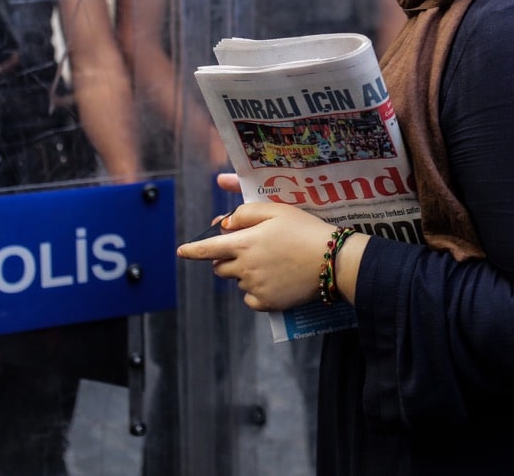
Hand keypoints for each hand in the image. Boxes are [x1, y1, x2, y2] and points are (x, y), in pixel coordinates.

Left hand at [176, 202, 334, 311]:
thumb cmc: (305, 230)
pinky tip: (276, 281)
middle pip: (220, 268)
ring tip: (273, 264)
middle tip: (249, 252)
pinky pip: (251, 299)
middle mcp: (244, 267)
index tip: (181, 251)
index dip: (191, 250)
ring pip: (238, 282)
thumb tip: (224, 225)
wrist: (332, 261)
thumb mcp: (277, 210)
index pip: (206, 249)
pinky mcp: (266, 303)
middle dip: (226, 259)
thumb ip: (245, 213)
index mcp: (243, 243)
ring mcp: (254, 287)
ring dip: (245, 274)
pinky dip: (257, 291)